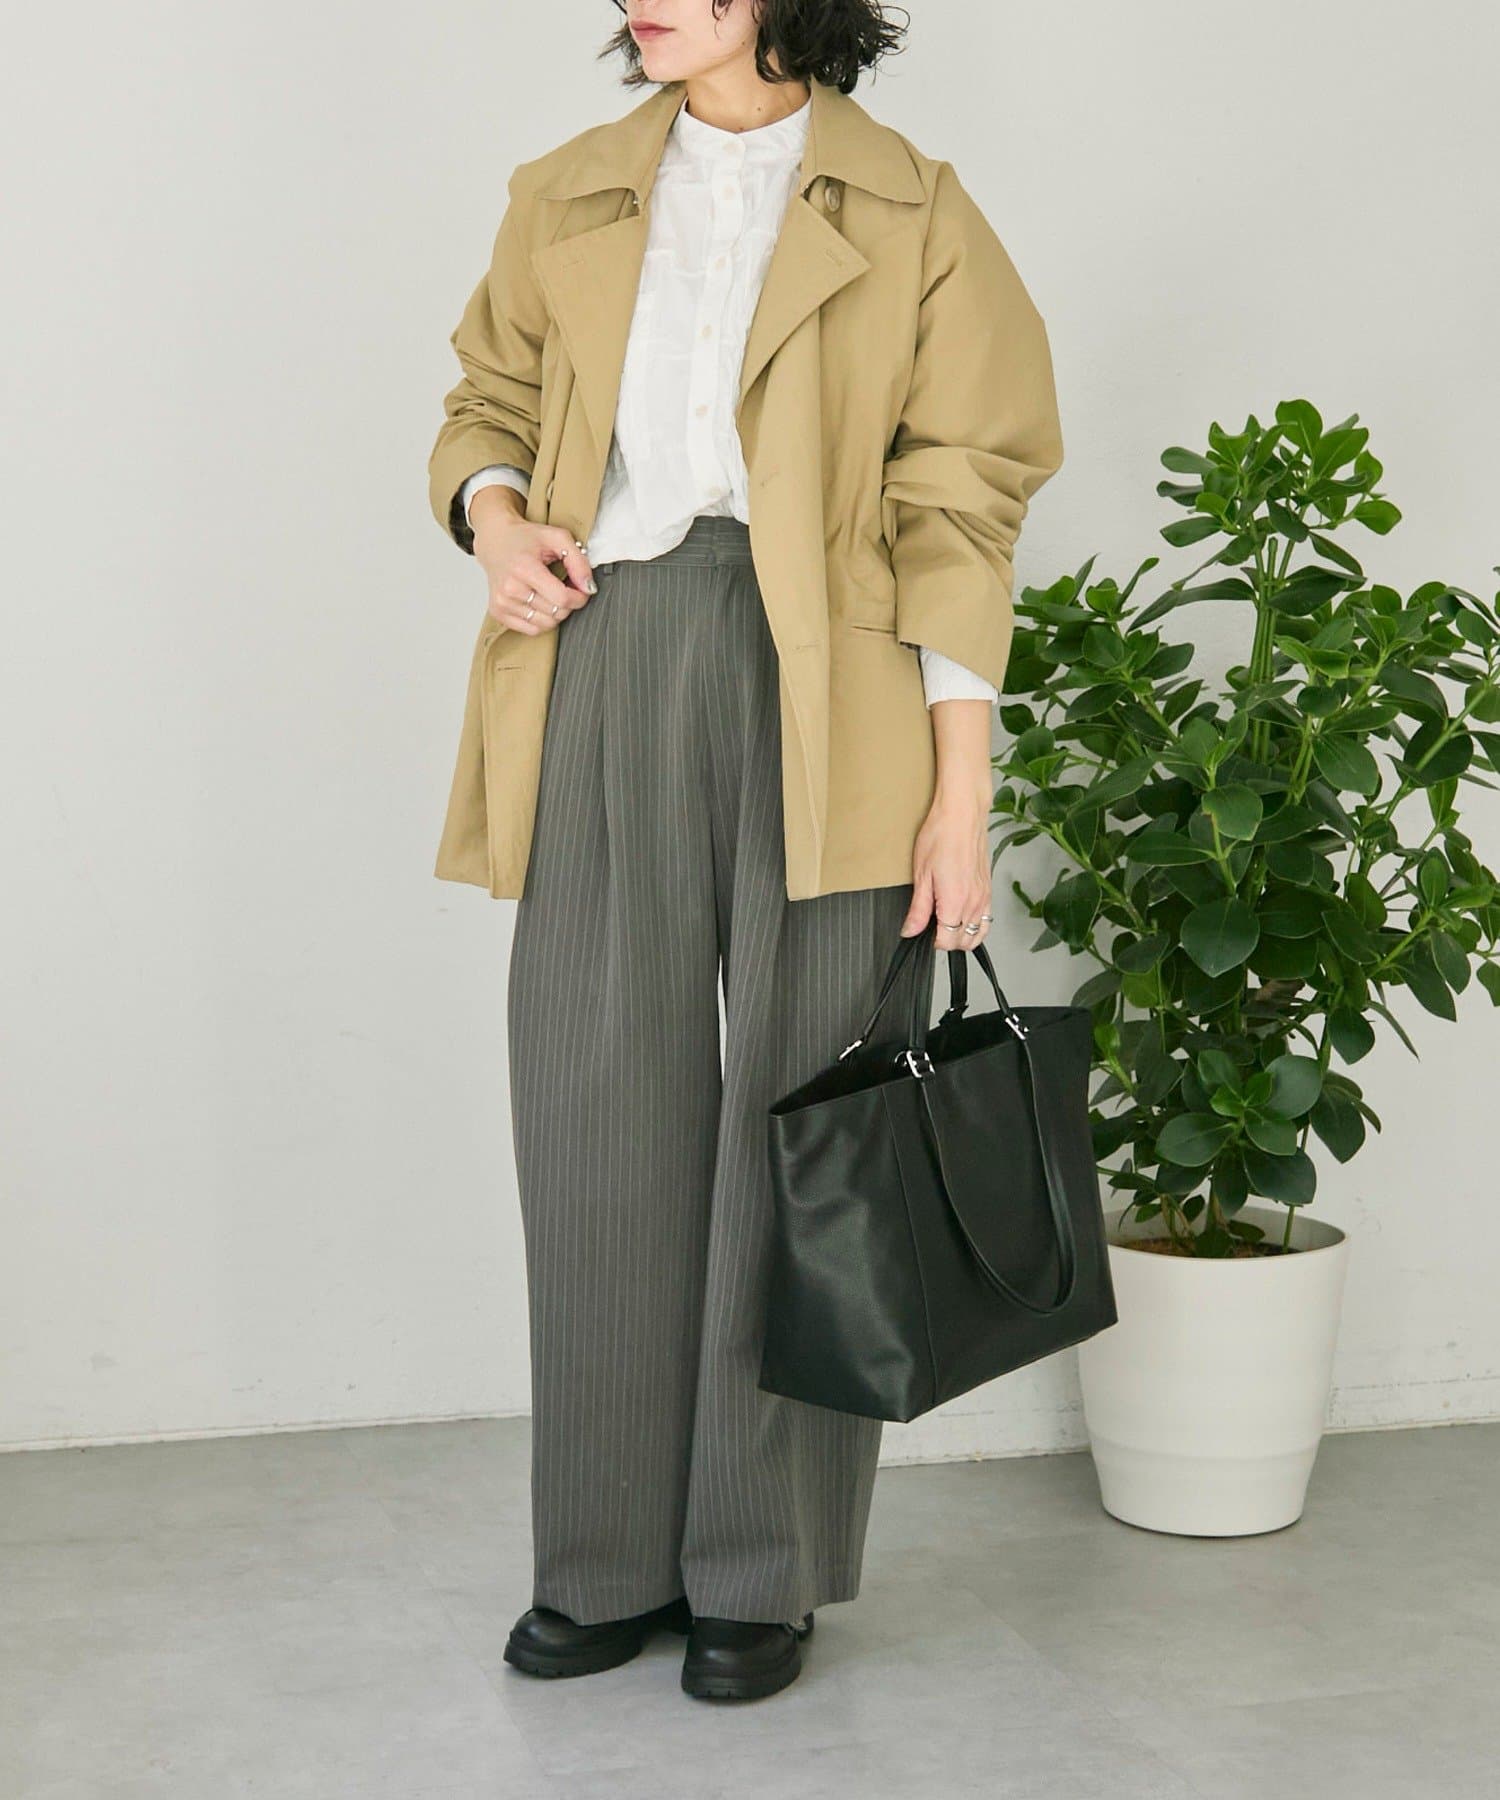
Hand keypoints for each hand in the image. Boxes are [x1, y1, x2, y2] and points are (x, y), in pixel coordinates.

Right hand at [471, 487, 596, 635]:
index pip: (562, 598)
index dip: (579, 597)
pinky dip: (542, 620)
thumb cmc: (525, 538)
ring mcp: (502, 603)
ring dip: (556, 612)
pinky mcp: (498, 612)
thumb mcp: (557, 538)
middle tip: (565, 587)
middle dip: (569, 603)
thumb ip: (578, 562)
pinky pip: (532, 630)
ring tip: (552, 593)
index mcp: (524, 568)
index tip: (582, 589)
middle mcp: (510, 588)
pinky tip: (539, 602)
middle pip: (556, 613)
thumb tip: (589, 587)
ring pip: (546, 624)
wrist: (495, 540)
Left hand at [901, 779, 993, 953]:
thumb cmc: (941, 836)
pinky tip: (962, 916)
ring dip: (963, 936)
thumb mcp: (921, 875)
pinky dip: (975, 925)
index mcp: (956, 901)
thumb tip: (910, 930)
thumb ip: (918, 908)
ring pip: (978, 934)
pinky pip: (986, 919)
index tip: (922, 933)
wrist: (962, 814)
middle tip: (931, 928)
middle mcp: (974, 902)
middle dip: (947, 941)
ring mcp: (984, 896)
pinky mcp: (989, 889)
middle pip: (964, 942)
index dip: (932, 942)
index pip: (947, 941)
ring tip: (947, 925)